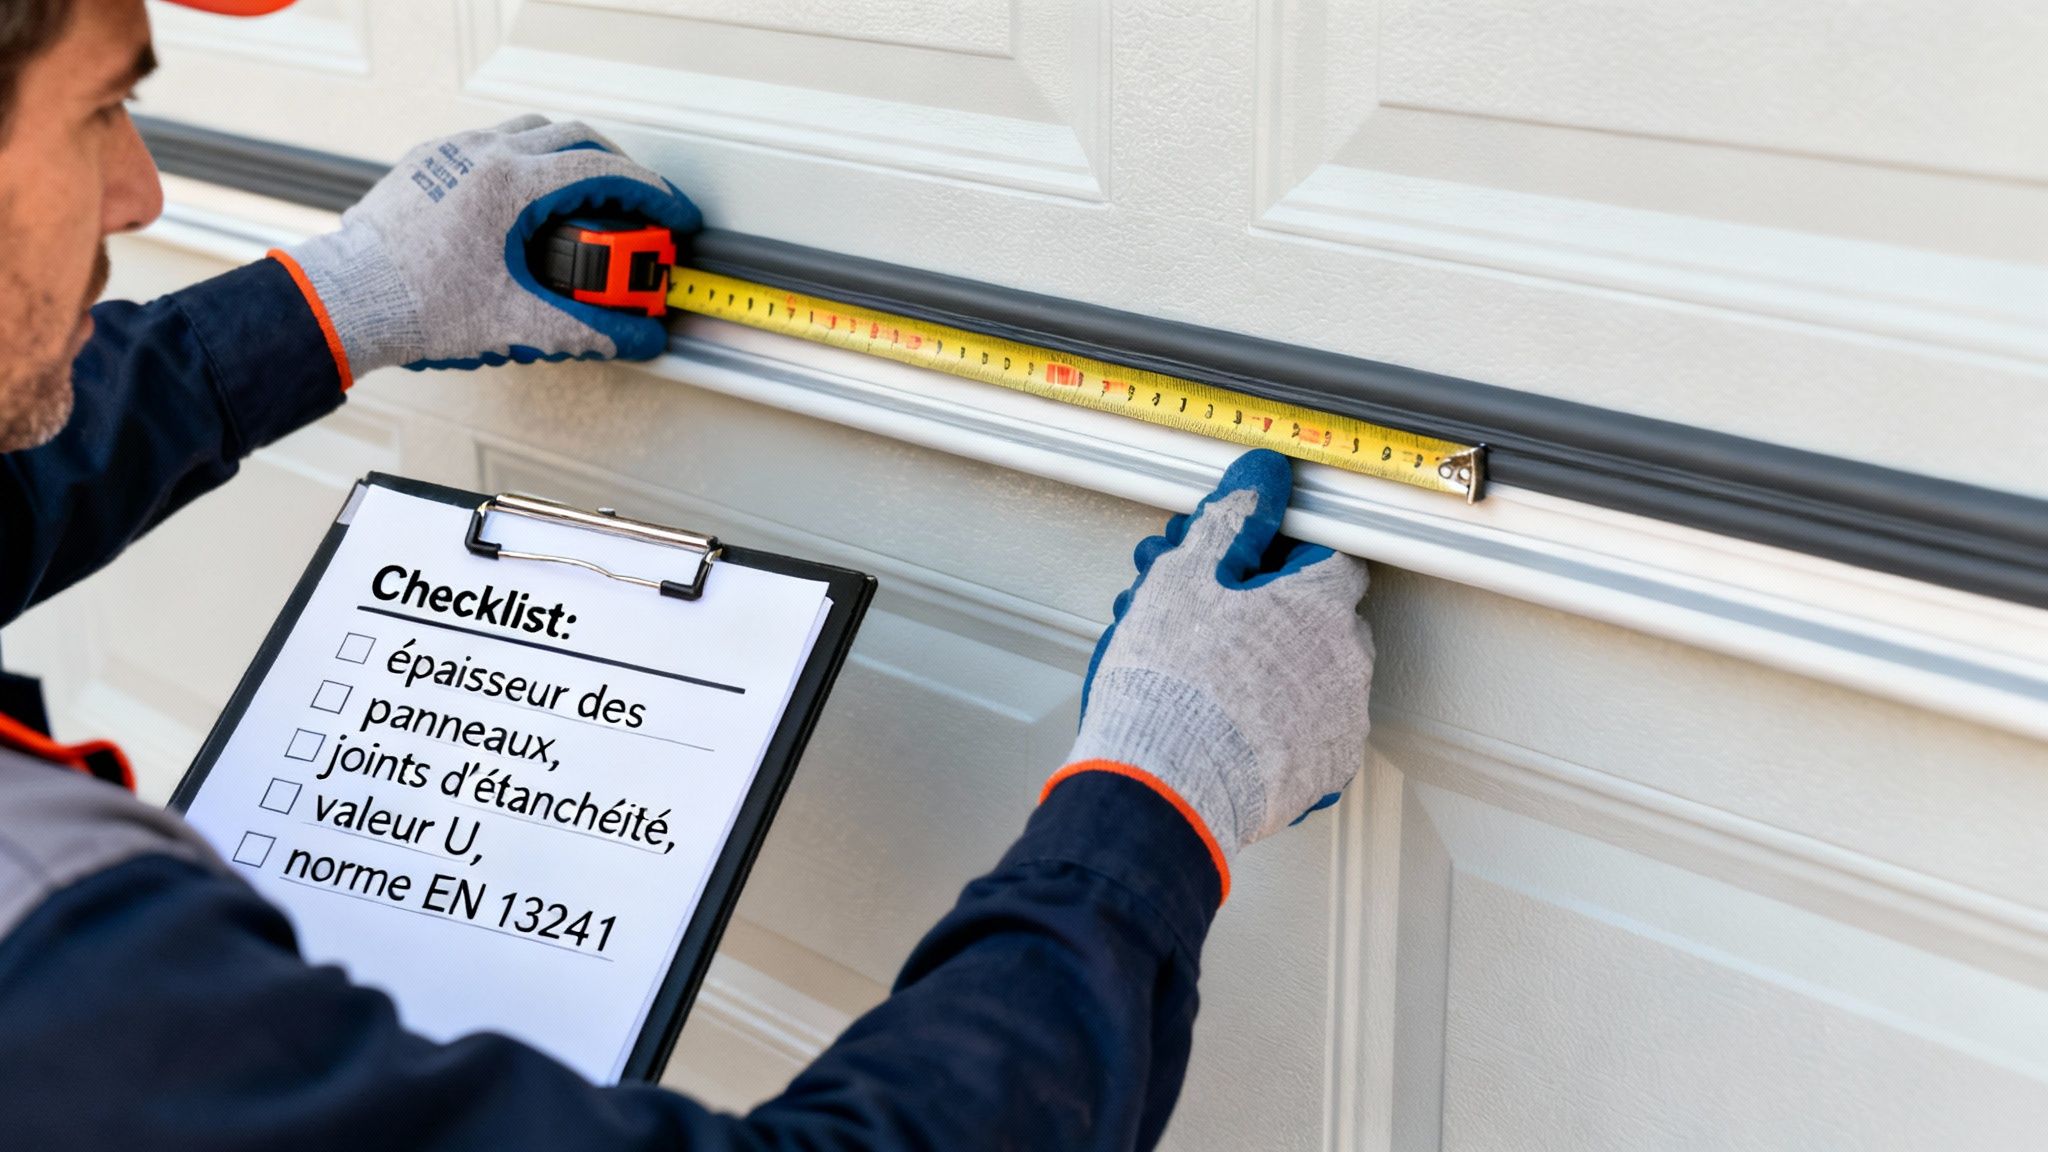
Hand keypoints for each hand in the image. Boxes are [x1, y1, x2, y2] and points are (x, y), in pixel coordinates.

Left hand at [275, 116, 701, 382]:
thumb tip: (636, 339)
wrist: (345, 301)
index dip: (652, 193)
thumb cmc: (412, 306)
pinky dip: (523, 161)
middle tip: (639, 203)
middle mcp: (480, 156)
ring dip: (568, 156)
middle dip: (618, 167)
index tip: (672, 214)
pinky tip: (525, 202)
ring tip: (586, 197)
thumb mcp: (516, 323)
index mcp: (509, 184)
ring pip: (529, 131)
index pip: (603, 171)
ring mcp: (450, 155)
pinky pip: (488, 143)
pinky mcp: (426, 166)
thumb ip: (588, 331)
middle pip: (574, 137)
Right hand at [1052, 449, 1372, 892]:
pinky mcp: (1324, 773)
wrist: (1161, 786)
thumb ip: (1232, 517)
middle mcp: (1347, 662)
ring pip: (1314, 676)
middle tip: (1210, 622)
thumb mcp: (1187, 574)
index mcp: (1321, 605)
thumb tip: (1261, 475)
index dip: (1278, 557)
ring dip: (1274, 669)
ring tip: (1206, 677)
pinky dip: (1277, 725)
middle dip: (1272, 614)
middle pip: (1321, 618)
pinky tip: (1227, 723)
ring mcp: (1341, 722)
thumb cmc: (1170, 684)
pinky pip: (1308, 734)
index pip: (1326, 557)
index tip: (1242, 569)